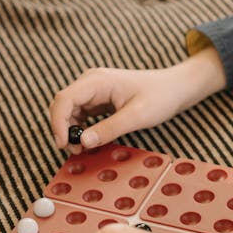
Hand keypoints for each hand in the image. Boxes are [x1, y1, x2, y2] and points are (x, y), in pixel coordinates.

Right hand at [50, 47, 225, 150]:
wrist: (174, 88)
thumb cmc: (160, 96)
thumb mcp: (137, 116)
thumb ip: (109, 129)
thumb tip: (83, 142)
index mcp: (97, 81)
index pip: (64, 99)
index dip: (58, 123)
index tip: (63, 144)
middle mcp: (90, 83)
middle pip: (62, 106)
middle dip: (63, 129)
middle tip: (74, 151)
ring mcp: (92, 91)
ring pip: (68, 112)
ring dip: (70, 132)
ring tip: (83, 149)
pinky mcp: (96, 100)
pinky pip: (79, 115)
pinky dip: (79, 130)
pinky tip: (89, 141)